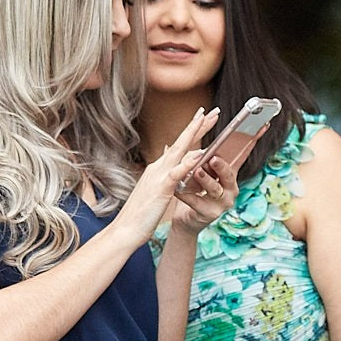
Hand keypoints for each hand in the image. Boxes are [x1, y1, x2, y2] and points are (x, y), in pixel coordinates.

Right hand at [115, 108, 219, 241]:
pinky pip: (176, 173)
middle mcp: (159, 167)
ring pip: (178, 150)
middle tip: (213, 111)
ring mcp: (159, 176)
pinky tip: (198, 154)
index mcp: (159, 168)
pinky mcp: (161, 188)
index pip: (179, 145)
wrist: (126, 229)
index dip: (193, 131)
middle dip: (197, 125)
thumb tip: (169, 158)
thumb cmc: (142, 212)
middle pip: (181, 142)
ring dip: (193, 134)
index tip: (205, 117)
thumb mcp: (156, 189)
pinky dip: (187, 162)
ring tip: (206, 120)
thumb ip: (164, 174)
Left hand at [162, 151, 238, 233]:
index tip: (213, 151)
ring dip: (206, 179)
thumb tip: (191, 149)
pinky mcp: (210, 214)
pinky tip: (177, 188)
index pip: (228, 167)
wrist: (186, 220)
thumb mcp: (197, 177)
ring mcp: (222, 205)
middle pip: (227, 177)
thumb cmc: (193, 194)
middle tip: (211, 158)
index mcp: (228, 181)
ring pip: (215, 189)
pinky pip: (198, 202)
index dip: (221, 159)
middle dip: (220, 167)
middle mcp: (230, 192)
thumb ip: (197, 164)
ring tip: (196, 171)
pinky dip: (186, 194)